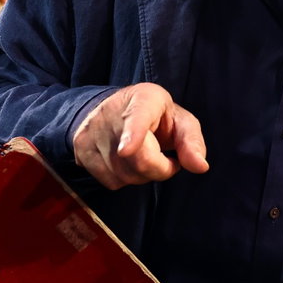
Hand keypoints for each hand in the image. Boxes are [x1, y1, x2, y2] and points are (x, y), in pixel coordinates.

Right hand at [73, 83, 208, 188]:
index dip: (132, 135)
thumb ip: (192, 141)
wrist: (108, 107)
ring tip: (142, 153)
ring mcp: (92, 134)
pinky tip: (125, 160)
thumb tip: (200, 167)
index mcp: (143, 101)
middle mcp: (111, 115)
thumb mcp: (178, 119)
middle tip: (163, 154)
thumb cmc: (154, 116)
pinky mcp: (81, 152)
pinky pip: (112, 182)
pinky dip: (124, 177)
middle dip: (159, 168)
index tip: (127, 150)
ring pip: (125, 176)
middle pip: (139, 162)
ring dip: (141, 174)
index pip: (136, 117)